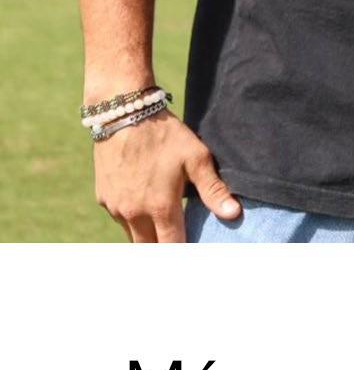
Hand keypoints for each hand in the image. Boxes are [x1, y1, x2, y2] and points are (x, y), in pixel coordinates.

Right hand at [93, 112, 239, 243]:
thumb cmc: (164, 135)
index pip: (173, 248)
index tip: (192, 255)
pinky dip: (132, 219)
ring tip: (162, 230)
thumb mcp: (195, 157)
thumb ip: (213, 189)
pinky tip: (143, 205)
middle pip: (149, 249)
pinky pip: (120, 218)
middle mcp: (135, 214)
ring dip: (147, 237)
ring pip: (133, 236)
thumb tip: (233, 214)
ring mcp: (116, 208)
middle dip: (163, 250)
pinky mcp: (103, 198)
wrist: (122, 115)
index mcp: (161, 208)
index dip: (183, 255)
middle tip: (176, 245)